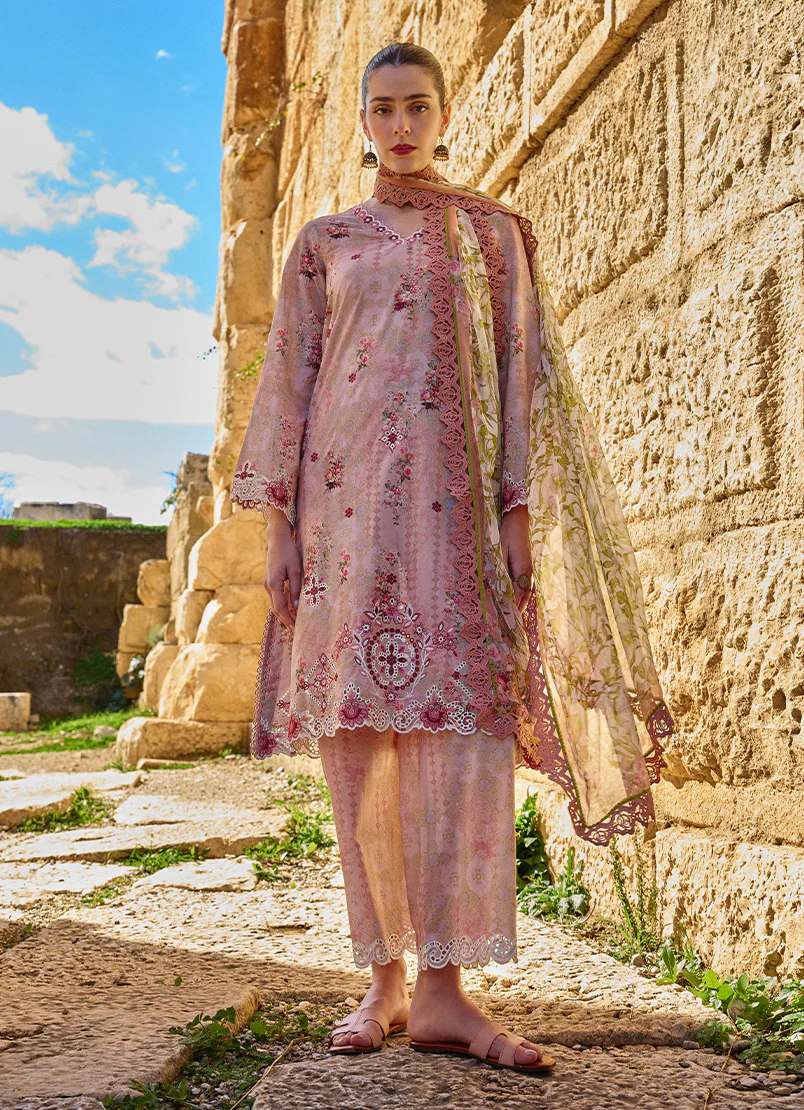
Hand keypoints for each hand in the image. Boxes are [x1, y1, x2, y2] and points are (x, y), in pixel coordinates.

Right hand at [263, 506, 301, 630]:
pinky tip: (290, 611)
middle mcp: (268, 586)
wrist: (277, 539)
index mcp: (273, 583)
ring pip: (275, 604)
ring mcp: (267, 584)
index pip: (280, 608)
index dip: (288, 619)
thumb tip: (296, 607)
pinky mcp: (270, 581)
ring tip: (294, 624)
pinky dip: (282, 606)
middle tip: (296, 632)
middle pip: (276, 609)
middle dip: (285, 620)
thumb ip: (296, 588)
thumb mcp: (296, 570)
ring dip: (283, 614)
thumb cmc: (289, 552)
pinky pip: (275, 598)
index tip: (296, 629)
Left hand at [500, 504, 531, 614]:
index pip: (516, 596)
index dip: (511, 610)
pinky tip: (514, 603)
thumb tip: (496, 587)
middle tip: (509, 627)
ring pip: (525, 594)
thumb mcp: (499, 551)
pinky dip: (519, 598)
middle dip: (516, 612)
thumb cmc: (506, 534)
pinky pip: (523, 588)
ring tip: (512, 620)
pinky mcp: (525, 569)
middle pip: (523, 598)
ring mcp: (528, 571)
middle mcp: (528, 574)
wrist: (517, 521)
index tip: (504, 623)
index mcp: (522, 571)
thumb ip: (499, 570)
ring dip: (518, 606)